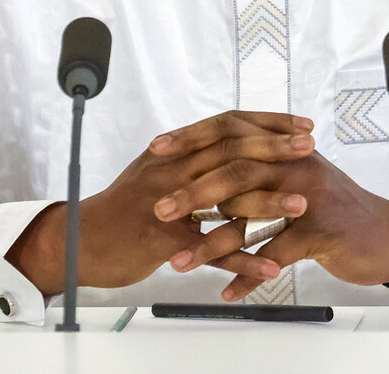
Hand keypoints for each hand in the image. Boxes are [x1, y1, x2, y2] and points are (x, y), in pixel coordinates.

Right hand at [7, 110, 313, 294]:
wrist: (78, 242)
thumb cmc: (120, 210)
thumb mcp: (154, 172)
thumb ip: (188, 158)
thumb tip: (226, 144)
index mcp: (173, 151)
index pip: (226, 125)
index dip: (265, 122)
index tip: (301, 123)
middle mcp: (170, 169)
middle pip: (230, 151)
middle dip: (274, 147)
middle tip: (310, 147)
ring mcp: (166, 204)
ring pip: (225, 198)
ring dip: (268, 202)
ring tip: (304, 205)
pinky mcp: (162, 240)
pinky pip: (210, 250)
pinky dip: (243, 260)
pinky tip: (272, 267)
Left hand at [149, 141, 388, 299]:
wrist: (384, 234)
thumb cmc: (333, 209)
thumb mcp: (296, 180)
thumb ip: (258, 170)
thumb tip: (210, 169)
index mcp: (283, 147)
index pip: (230, 133)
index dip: (192, 139)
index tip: (156, 150)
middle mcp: (295, 164)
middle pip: (235, 172)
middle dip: (192, 193)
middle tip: (160, 211)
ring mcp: (309, 196)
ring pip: (251, 216)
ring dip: (212, 242)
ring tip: (181, 262)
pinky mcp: (321, 230)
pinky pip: (277, 254)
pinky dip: (251, 276)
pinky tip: (228, 291)